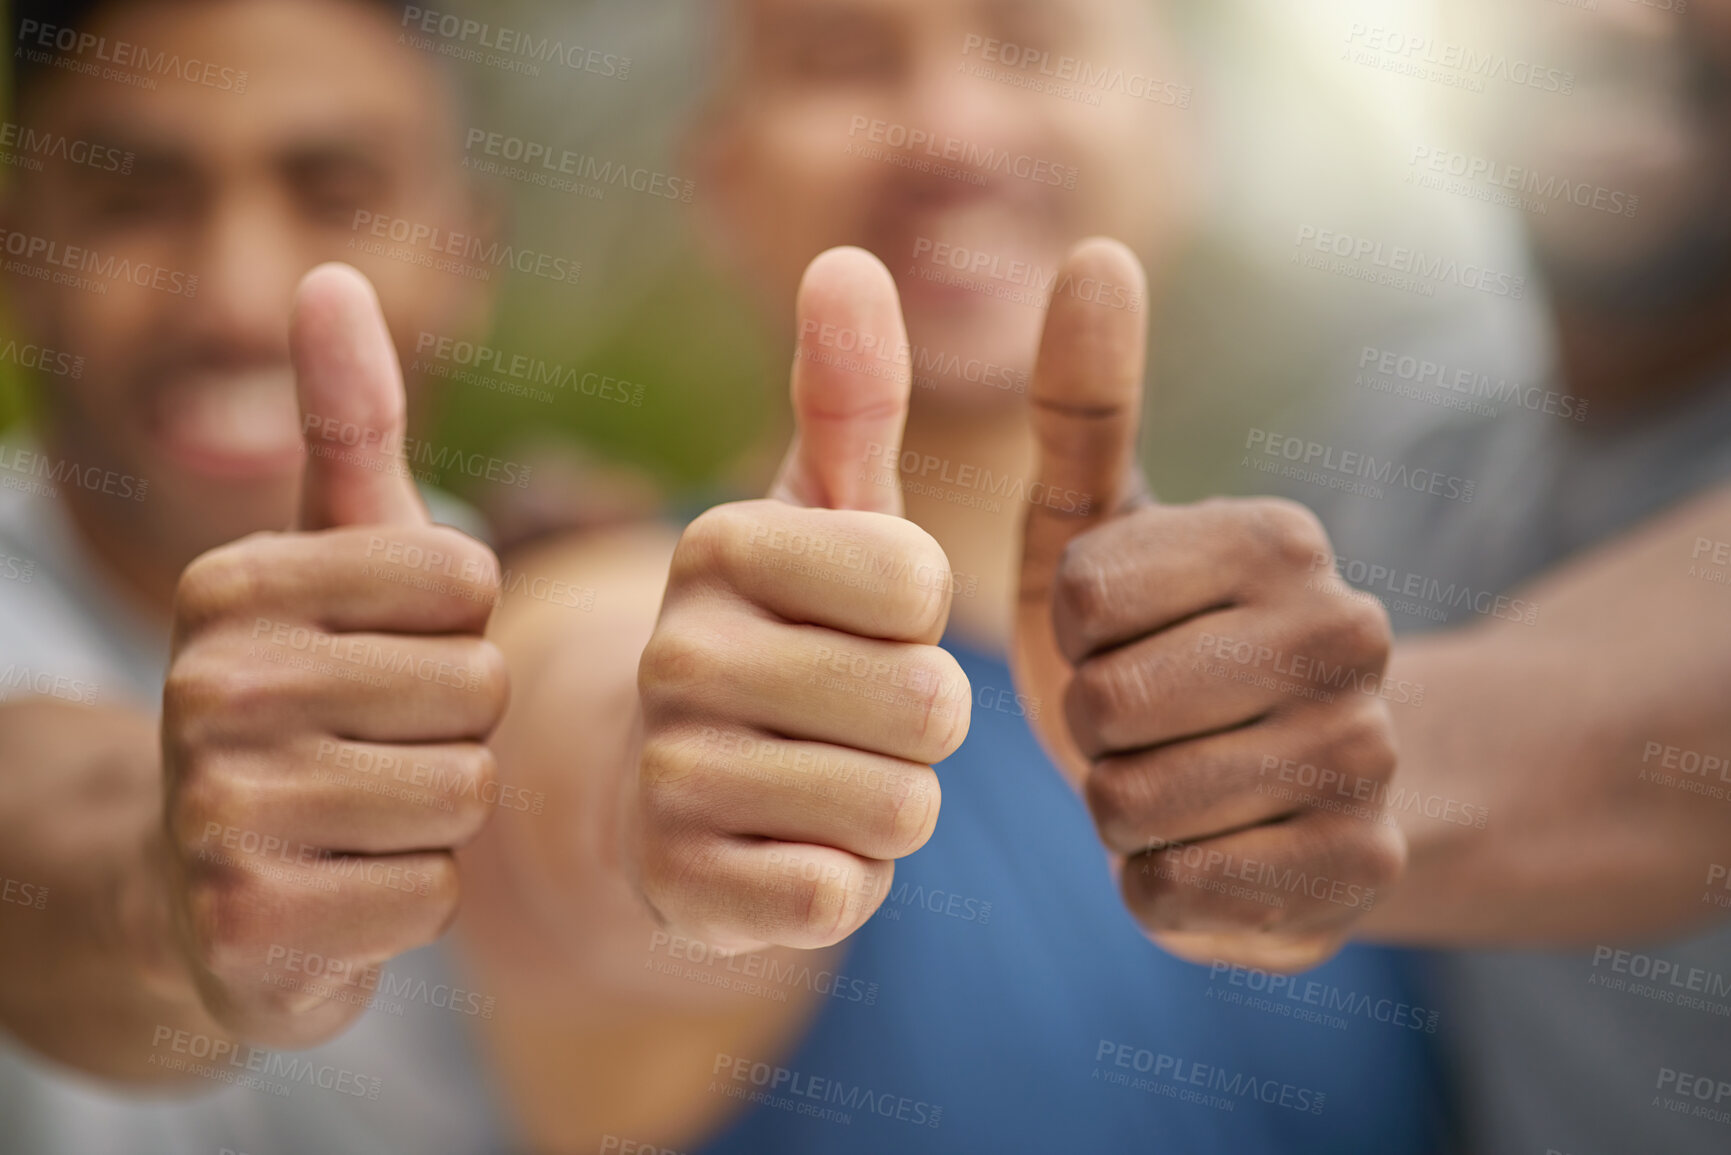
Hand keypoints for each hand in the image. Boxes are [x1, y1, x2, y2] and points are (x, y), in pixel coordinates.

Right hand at [162, 265, 507, 1046]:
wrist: (207, 880)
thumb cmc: (310, 693)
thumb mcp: (329, 555)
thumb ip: (348, 422)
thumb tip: (332, 272)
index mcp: (231, 584)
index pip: (464, 583)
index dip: (460, 628)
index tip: (392, 650)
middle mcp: (206, 687)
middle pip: (475, 690)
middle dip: (459, 727)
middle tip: (382, 742)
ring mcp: (217, 811)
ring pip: (463, 793)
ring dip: (443, 810)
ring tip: (365, 806)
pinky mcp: (248, 924)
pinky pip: (433, 893)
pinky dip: (412, 893)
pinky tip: (346, 881)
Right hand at [631, 248, 969, 951]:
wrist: (670, 795)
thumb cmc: (782, 639)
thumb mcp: (822, 516)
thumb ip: (848, 396)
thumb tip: (851, 258)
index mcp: (718, 544)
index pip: (922, 583)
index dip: (924, 619)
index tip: (864, 623)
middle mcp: (676, 652)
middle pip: (929, 703)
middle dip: (923, 724)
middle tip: (850, 718)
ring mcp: (668, 777)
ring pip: (901, 806)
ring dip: (893, 807)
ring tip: (824, 782)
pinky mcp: (681, 888)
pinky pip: (841, 894)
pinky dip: (845, 882)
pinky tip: (789, 852)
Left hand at [1012, 239, 1403, 971]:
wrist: (1271, 778)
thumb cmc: (1153, 637)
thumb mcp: (1097, 517)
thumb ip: (1085, 398)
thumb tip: (1097, 250)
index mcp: (1281, 538)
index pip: (1081, 600)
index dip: (1067, 634)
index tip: (1115, 633)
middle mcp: (1348, 637)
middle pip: (1110, 711)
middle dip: (1090, 729)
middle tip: (1141, 720)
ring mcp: (1367, 759)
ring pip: (1137, 810)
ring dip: (1119, 806)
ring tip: (1170, 779)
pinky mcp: (1361, 871)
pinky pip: (1176, 893)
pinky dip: (1156, 881)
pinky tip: (1201, 848)